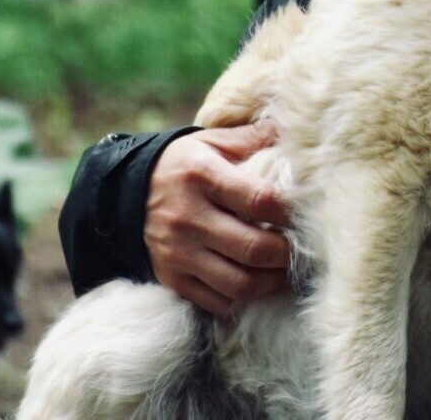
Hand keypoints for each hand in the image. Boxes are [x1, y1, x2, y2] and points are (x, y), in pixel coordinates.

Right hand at [145, 121, 294, 315]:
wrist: (124, 194)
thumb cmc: (185, 164)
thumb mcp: (213, 142)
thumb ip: (254, 138)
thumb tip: (297, 129)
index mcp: (202, 176)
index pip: (259, 200)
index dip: (291, 211)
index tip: (306, 213)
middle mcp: (188, 217)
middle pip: (253, 248)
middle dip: (288, 253)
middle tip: (304, 248)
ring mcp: (178, 253)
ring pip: (239, 283)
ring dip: (271, 281)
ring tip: (285, 268)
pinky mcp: (172, 279)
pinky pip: (217, 301)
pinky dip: (244, 298)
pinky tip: (258, 282)